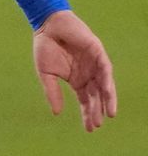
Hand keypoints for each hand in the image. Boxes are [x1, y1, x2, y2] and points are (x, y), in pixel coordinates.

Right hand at [34, 11, 117, 131]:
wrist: (47, 26)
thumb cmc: (45, 47)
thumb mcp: (46, 74)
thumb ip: (52, 92)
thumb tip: (57, 113)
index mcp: (76, 80)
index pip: (85, 100)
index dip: (87, 113)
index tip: (90, 129)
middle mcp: (88, 74)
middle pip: (96, 96)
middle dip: (97, 110)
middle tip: (97, 125)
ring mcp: (94, 64)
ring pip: (104, 85)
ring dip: (107, 99)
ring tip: (109, 114)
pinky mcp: (98, 52)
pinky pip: (105, 69)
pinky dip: (107, 81)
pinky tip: (107, 93)